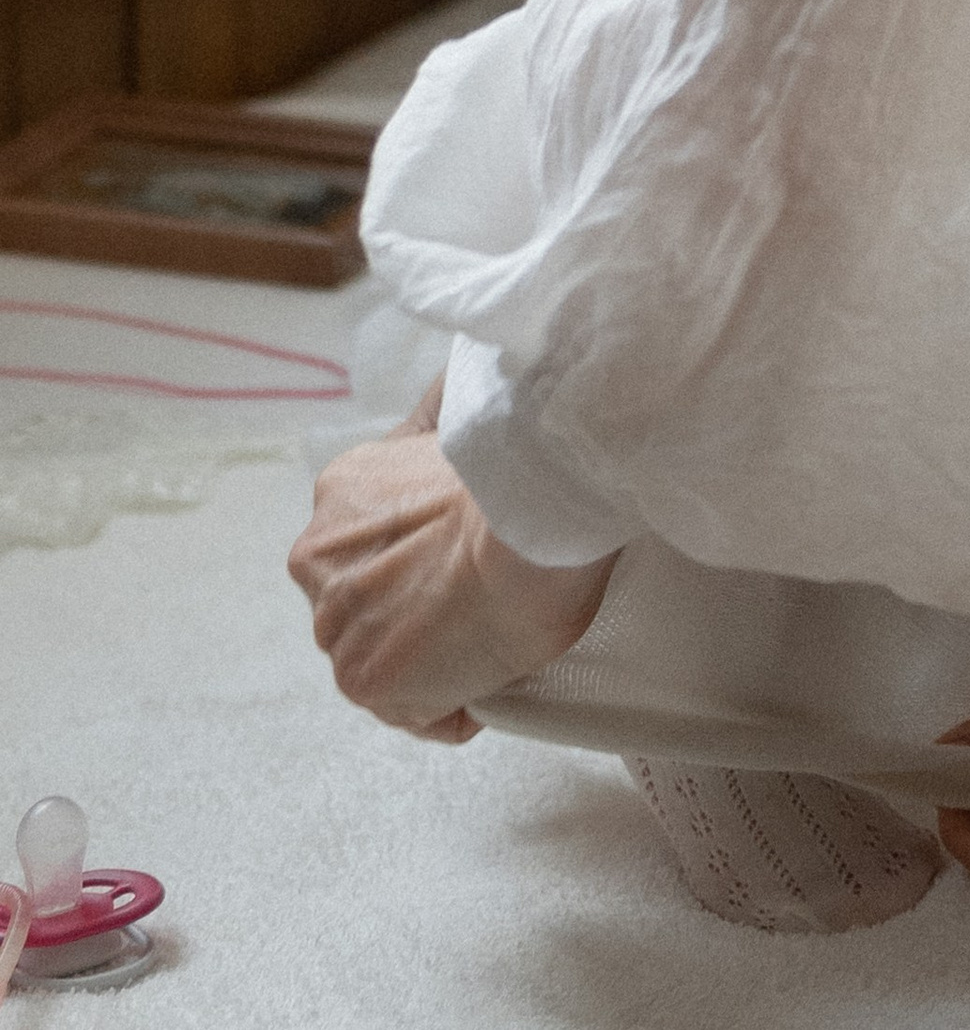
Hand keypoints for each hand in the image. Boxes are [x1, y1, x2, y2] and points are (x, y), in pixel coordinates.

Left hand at [287, 383, 615, 742]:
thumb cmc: (518, 468)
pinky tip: (493, 669)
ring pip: (387, 659)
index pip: (371, 547)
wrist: (530, 515)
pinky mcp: (365, 680)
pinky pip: (419, 712)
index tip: (468, 556)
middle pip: (369, 605)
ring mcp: (335, 624)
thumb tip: (456, 381)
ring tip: (492, 633)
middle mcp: (316, 559)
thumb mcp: (465, 423)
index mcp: (339, 491)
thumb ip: (438, 428)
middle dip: (420, 610)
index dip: (425, 559)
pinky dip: (457, 704)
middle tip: (485, 595)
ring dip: (436, 659)